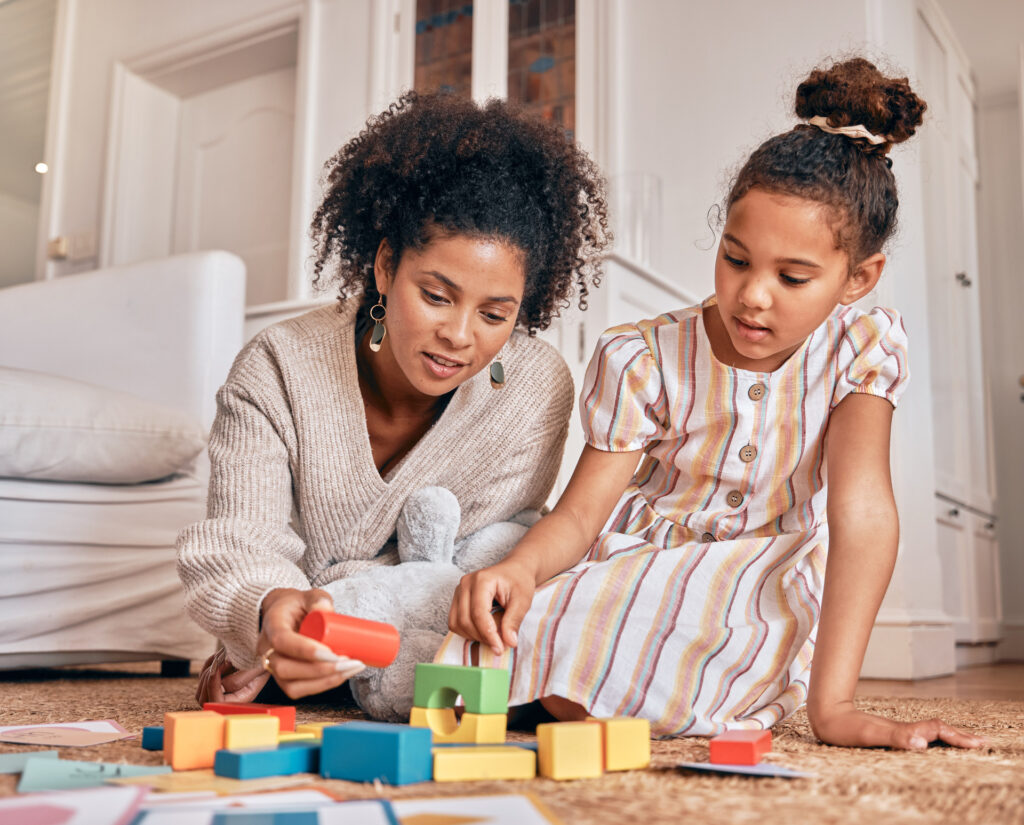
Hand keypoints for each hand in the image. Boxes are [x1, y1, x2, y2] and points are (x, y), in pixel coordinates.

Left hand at [195, 647, 269, 704]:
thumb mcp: (255, 667)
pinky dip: (207, 665)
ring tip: (220, 657)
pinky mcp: (218, 682)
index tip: (215, 669)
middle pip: (204, 699)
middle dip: (207, 680)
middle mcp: (231, 698)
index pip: (218, 702)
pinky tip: (218, 656)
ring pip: (200, 691)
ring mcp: (223, 691)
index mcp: (242, 699)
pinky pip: (202, 678)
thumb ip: (238, 680)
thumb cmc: (264, 657)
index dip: (213, 687)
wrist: (267, 648)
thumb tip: (219, 686)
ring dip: (206, 672)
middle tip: (218, 661)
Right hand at [257, 588, 365, 699]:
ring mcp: (273, 667)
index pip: (282, 641)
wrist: (284, 614)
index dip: (306, 651)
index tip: (332, 653)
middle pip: (285, 669)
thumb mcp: (308, 595)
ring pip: (292, 686)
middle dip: (320, 670)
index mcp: (272, 625)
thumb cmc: (297, 605)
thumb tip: (326, 611)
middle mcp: (267, 649)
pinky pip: (299, 690)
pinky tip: (342, 675)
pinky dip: (322, 686)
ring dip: (324, 681)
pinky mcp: (284, 679)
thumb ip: (318, 600)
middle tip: (348, 662)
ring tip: (350, 668)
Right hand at [448, 560, 536, 655]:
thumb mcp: (523, 600)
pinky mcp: (457, 600)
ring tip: (494, 635)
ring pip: (457, 624)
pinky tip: (484, 631)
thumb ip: (514, 620)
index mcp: (481, 580)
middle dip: (482, 637)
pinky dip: (468, 632)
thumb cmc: (519, 582)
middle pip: (465, 620)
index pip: (479, 613)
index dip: (488, 634)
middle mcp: (465, 584)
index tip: (500, 648)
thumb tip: (508, 642)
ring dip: (474, 636)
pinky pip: (455, 623)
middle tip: (500, 644)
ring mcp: (458, 591)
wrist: (514, 571)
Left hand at [810, 703, 985, 749]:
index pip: (937, 731)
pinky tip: (934, 741)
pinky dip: (933, 738)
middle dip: (960, 736)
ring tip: (967, 741)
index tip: (977, 743)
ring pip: (929, 731)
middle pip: (937, 729)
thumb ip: (897, 736)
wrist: (825, 714)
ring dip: (949, 736)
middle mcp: (902, 729)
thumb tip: (923, 742)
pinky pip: (917, 735)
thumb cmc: (845, 728)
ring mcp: (896, 730)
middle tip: (982, 742)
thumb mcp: (870, 734)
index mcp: (903, 730)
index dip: (957, 737)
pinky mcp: (888, 733)